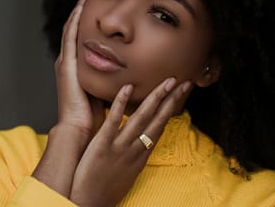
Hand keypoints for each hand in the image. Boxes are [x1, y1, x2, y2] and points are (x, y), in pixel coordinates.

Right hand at [32, 0, 96, 196]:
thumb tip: (133, 72)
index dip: (89, 18)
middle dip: (83, 7)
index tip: (100, 2)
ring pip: (71, 26)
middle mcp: (68, 61)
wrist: (80, 129)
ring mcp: (65, 61)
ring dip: (79, 7)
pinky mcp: (65, 64)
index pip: (82, 36)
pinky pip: (70, 36)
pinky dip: (76, 19)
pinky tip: (82, 5)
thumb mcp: (106, 91)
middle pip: (75, 26)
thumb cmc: (94, 116)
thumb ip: (114, 78)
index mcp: (76, 67)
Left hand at [70, 78, 192, 206]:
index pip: (161, 126)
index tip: (181, 93)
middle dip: (172, 99)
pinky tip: (127, 88)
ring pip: (141, 118)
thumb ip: (136, 153)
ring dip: (156, 97)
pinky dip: (121, 103)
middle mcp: (135, 149)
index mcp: (141, 154)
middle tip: (184, 81)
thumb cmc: (106, 189)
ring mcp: (120, 146)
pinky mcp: (102, 145)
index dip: (172, 109)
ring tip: (167, 81)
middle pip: (158, 120)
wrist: (90, 204)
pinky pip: (113, 120)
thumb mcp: (129, 172)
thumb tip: (142, 139)